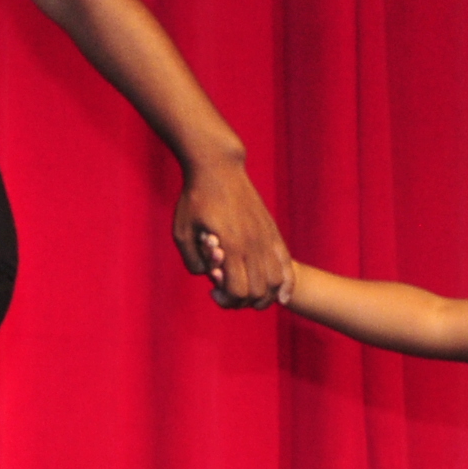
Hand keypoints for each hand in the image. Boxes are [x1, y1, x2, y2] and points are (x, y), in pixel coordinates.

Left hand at [176, 157, 288, 306]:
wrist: (218, 167)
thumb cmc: (195, 198)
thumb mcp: (181, 232)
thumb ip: (192, 261)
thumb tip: (208, 277)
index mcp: (230, 246)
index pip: (238, 291)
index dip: (226, 299)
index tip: (213, 290)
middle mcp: (252, 244)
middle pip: (259, 291)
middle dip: (242, 301)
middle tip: (227, 292)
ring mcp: (265, 238)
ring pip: (276, 281)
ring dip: (264, 296)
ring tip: (249, 295)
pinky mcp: (272, 232)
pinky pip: (286, 264)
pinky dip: (286, 284)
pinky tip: (282, 296)